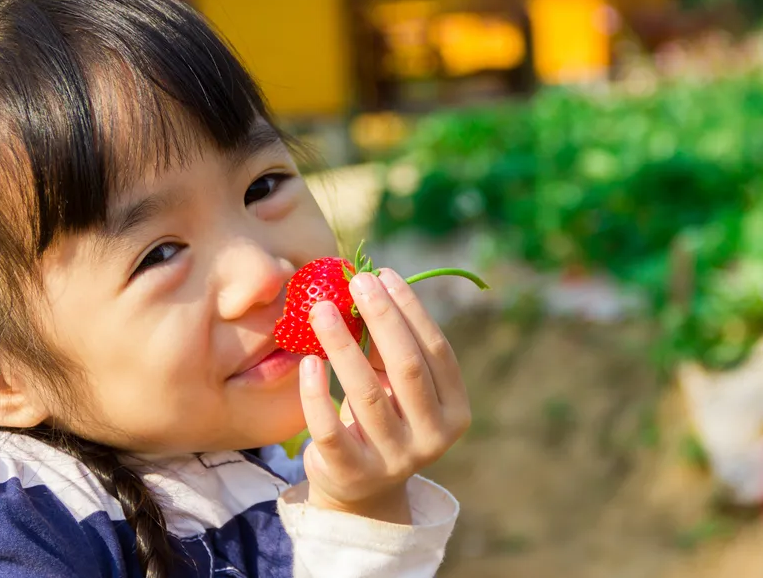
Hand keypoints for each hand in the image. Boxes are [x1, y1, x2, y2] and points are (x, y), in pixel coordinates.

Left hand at [298, 267, 471, 523]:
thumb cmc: (383, 418)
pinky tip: (308, 361)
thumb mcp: (396, 386)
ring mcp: (394, 459)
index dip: (411, 310)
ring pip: (366, 394)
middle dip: (382, 317)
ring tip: (321, 309)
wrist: (362, 489)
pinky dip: (316, 393)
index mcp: (454, 410)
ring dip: (343, 345)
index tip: (385, 274)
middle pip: (407, 367)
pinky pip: (331, 429)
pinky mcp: (353, 474)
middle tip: (357, 280)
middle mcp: (432, 438)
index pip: (436, 351)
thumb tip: (369, 284)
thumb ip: (391, 347)